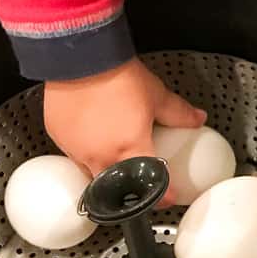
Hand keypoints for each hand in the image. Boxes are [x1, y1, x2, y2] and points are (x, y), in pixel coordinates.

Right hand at [44, 58, 205, 202]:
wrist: (82, 58)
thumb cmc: (118, 76)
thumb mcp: (157, 96)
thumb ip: (180, 113)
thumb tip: (198, 119)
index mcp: (130, 150)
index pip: (149, 186)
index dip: (160, 197)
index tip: (166, 198)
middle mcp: (101, 157)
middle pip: (115, 188)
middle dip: (129, 190)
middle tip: (139, 182)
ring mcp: (76, 150)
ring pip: (92, 173)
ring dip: (106, 172)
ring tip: (117, 158)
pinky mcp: (58, 139)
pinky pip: (74, 155)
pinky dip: (87, 153)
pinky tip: (94, 138)